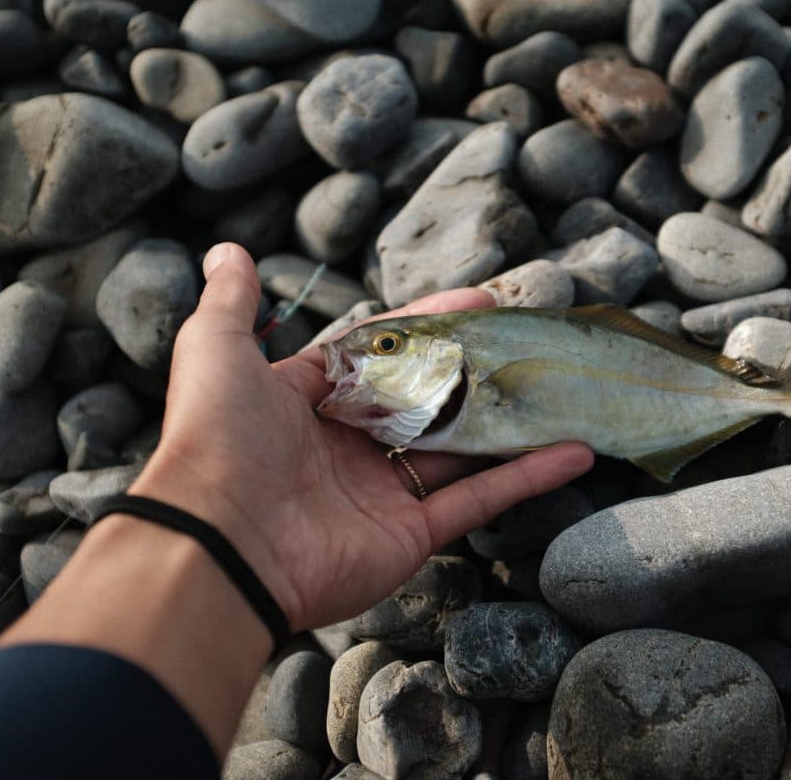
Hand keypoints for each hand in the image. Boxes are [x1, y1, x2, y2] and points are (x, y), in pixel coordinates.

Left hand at [132, 243, 593, 631]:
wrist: (217, 541)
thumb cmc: (218, 435)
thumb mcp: (214, 349)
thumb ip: (231, 301)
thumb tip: (226, 249)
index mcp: (308, 402)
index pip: (380, 354)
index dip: (427, 326)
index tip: (477, 301)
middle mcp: (348, 448)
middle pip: (427, 400)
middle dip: (477, 370)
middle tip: (529, 340)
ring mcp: (382, 494)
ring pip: (461, 449)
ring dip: (513, 422)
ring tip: (563, 389)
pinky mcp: (411, 535)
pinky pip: (478, 499)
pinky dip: (527, 476)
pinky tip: (576, 449)